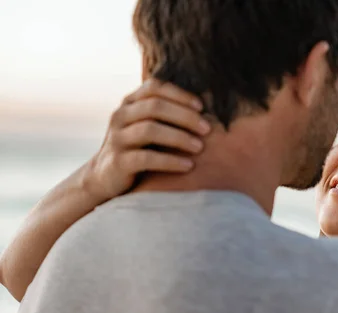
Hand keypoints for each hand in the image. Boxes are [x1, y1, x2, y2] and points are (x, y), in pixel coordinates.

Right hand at [83, 79, 211, 201]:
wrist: (106, 177)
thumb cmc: (138, 148)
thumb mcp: (148, 125)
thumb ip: (167, 114)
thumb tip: (208, 106)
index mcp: (130, 102)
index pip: (155, 87)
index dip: (180, 95)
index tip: (202, 107)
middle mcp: (120, 116)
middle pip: (155, 107)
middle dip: (185, 117)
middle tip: (207, 129)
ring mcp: (117, 138)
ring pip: (150, 130)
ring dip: (179, 137)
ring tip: (200, 147)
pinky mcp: (118, 162)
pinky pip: (146, 158)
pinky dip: (170, 161)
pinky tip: (188, 166)